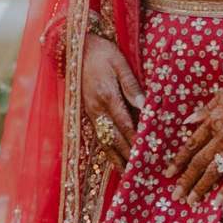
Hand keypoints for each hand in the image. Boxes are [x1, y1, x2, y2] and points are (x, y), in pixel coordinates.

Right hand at [81, 33, 143, 170]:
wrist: (74, 48)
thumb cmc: (101, 52)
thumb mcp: (119, 63)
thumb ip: (131, 85)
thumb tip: (145, 106)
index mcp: (107, 97)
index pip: (126, 125)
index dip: (137, 141)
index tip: (148, 154)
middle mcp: (97, 110)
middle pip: (115, 138)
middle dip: (128, 156)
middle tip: (141, 172)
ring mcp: (91, 113)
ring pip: (105, 141)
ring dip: (116, 159)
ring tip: (127, 174)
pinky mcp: (88, 113)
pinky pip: (99, 136)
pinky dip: (107, 150)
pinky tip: (115, 159)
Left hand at [166, 66, 222, 207]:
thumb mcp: (221, 94)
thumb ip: (204, 110)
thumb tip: (187, 121)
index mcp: (212, 121)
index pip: (190, 145)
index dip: (178, 161)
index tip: (168, 174)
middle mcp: (220, 137)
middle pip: (199, 162)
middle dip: (186, 180)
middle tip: (176, 196)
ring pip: (214, 170)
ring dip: (201, 187)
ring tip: (191, 202)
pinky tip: (218, 202)